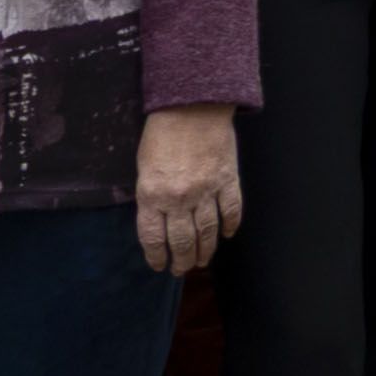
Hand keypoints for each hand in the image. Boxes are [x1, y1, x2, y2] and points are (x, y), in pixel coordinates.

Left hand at [135, 106, 246, 274]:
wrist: (193, 106)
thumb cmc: (162, 133)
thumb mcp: (144, 167)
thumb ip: (151, 196)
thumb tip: (159, 219)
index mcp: (152, 195)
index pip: (154, 237)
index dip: (156, 256)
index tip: (159, 266)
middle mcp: (179, 198)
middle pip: (182, 240)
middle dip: (182, 260)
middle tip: (182, 269)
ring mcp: (206, 191)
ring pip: (208, 232)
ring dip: (205, 250)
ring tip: (202, 261)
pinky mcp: (228, 180)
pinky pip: (231, 211)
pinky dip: (230, 225)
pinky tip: (227, 234)